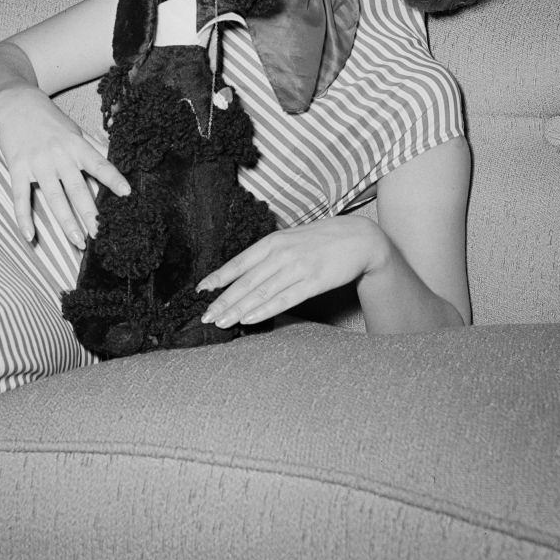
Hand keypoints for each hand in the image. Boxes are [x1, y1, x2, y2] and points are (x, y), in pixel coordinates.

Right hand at [0, 84, 129, 246]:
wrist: (16, 102)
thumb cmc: (50, 119)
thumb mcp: (75, 129)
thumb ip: (92, 147)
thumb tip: (114, 159)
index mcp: (76, 145)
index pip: (99, 164)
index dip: (114, 178)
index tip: (128, 193)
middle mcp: (59, 155)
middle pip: (77, 188)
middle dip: (89, 213)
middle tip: (100, 234)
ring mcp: (37, 163)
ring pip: (54, 197)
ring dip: (66, 222)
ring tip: (78, 241)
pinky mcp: (16, 168)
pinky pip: (20, 197)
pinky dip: (23, 218)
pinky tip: (29, 236)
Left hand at [196, 215, 388, 327]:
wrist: (359, 238)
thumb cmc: (322, 240)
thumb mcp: (291, 239)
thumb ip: (269, 254)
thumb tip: (244, 272)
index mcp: (274, 241)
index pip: (239, 262)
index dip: (218, 278)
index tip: (201, 291)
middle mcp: (282, 253)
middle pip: (246, 281)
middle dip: (223, 300)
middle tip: (205, 316)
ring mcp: (298, 267)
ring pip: (261, 292)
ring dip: (239, 308)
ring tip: (221, 321)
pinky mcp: (314, 281)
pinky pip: (285, 298)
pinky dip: (265, 310)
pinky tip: (250, 318)